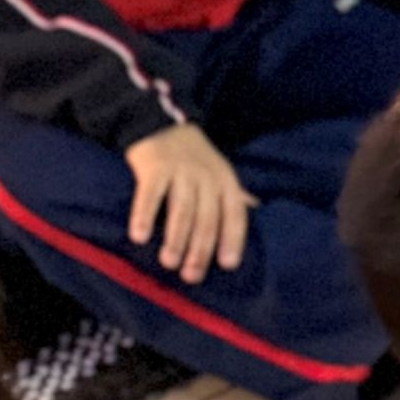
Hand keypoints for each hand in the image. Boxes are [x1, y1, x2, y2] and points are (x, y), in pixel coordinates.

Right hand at [123, 121, 250, 284]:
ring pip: (181, 210)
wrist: (160, 123)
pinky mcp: (154, 167)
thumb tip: (259, 213)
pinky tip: (139, 237)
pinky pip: (149, 196)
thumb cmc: (194, 158)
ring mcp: (180, 171)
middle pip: (207, 218)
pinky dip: (144, 217)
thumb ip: (235, 196)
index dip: (233, 240)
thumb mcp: (221, 173)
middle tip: (191, 276)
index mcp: (226, 181)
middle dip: (200, 250)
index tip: (227, 265)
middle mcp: (206, 177)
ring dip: (175, 239)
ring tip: (169, 263)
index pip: (235, 214)